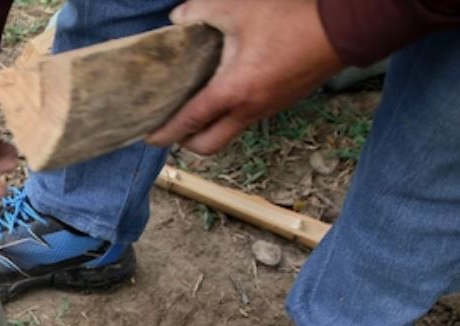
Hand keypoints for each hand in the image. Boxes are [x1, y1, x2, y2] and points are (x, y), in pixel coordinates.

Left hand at [147, 0, 343, 154]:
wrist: (345, 29)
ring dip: (209, 128)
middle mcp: (249, 110)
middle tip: (173, 122)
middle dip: (185, 141)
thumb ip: (200, 11)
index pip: (188, 123)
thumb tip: (177, 19)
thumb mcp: (239, 8)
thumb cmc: (292, 19)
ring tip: (195, 106)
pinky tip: (225, 91)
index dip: (163, 133)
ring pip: (228, 134)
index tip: (147, 136)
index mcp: (233, 92)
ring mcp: (267, 110)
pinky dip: (230, 115)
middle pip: (207, 145)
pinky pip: (247, 120)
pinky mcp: (281, 103)